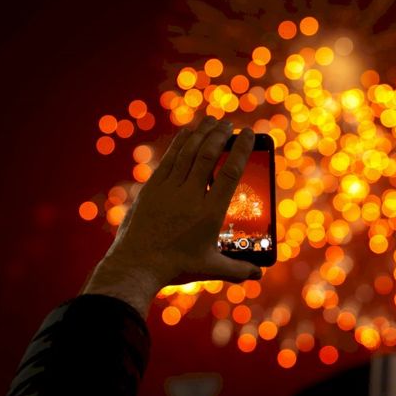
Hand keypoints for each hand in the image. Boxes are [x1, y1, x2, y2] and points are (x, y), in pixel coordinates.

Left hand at [82, 116, 262, 317]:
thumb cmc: (176, 267)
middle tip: (230, 123)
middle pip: (208, 155)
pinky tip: (187, 133)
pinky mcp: (152, 189)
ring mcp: (168, 190)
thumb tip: (258, 275)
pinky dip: (180, 143)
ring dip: (201, 133)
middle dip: (220, 135)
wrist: (136, 266)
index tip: (248, 134)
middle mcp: (190, 195)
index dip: (241, 150)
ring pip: (187, 153)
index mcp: (210, 212)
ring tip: (212, 120)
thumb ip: (238, 269)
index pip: (231, 172)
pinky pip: (169, 159)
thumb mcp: (211, 268)